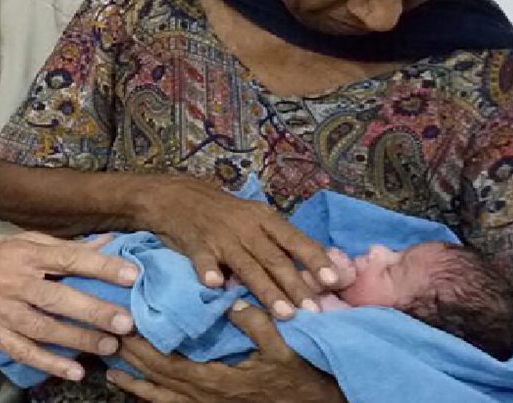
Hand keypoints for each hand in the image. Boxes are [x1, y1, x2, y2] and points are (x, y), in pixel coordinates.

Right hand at [0, 232, 137, 381]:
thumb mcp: (26, 243)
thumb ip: (65, 246)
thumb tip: (107, 242)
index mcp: (27, 255)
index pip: (69, 258)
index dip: (101, 266)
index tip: (132, 274)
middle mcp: (16, 282)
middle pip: (58, 297)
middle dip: (93, 310)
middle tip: (126, 321)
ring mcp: (4, 311)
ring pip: (44, 328)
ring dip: (78, 339)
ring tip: (109, 346)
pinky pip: (25, 351)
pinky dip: (50, 362)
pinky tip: (74, 371)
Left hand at [106, 300, 343, 401]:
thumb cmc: (301, 378)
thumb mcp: (283, 348)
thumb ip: (258, 324)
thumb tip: (232, 299)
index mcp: (216, 382)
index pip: (167, 364)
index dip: (143, 349)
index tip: (125, 328)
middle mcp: (205, 400)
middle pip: (157, 381)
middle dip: (130, 362)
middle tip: (107, 340)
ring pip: (161, 400)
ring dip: (135, 384)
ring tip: (111, 371)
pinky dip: (153, 398)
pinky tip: (142, 390)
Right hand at [138, 178, 340, 317]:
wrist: (179, 197)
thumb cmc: (225, 214)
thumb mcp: (255, 218)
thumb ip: (278, 242)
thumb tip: (312, 266)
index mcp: (265, 219)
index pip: (295, 240)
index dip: (315, 259)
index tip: (334, 280)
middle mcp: (246, 227)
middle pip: (275, 259)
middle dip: (296, 286)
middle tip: (314, 311)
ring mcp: (221, 236)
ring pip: (248, 266)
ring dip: (267, 290)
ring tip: (284, 314)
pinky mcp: (196, 245)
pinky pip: (203, 260)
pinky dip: (209, 272)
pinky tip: (215, 286)